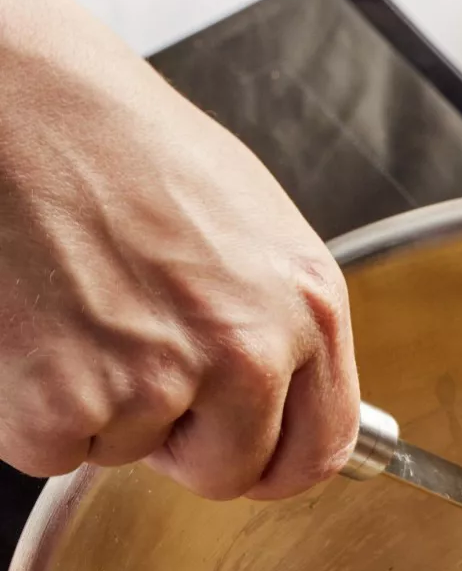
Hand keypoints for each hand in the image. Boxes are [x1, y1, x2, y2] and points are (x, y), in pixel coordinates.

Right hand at [0, 0, 357, 498]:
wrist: (15, 97)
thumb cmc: (118, 142)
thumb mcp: (252, 227)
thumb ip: (280, 321)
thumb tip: (291, 395)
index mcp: (308, 308)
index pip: (322, 450)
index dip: (276, 465)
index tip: (248, 457)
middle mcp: (248, 351)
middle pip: (231, 473)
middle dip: (183, 443)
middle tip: (136, 368)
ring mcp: (160, 380)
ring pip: (134, 455)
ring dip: (100, 408)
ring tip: (79, 310)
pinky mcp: (67, 401)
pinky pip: (54, 449)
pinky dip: (31, 408)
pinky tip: (35, 328)